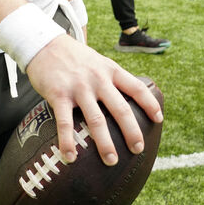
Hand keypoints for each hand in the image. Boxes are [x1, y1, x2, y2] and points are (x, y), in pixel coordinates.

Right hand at [26, 35, 162, 165]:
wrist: (44, 43)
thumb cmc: (74, 57)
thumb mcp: (98, 62)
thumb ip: (110, 79)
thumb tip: (125, 101)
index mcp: (110, 70)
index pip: (136, 88)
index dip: (150, 104)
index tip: (159, 120)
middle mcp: (98, 79)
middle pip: (121, 109)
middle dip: (132, 132)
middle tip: (138, 149)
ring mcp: (79, 87)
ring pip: (96, 120)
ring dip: (105, 143)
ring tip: (111, 161)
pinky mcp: (59, 94)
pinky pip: (65, 123)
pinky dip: (68, 142)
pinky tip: (71, 157)